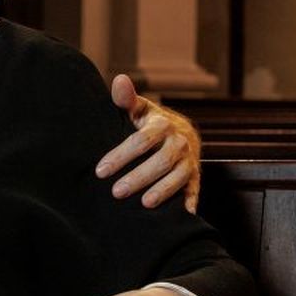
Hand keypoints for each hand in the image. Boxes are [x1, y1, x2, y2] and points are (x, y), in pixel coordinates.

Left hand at [95, 74, 201, 211]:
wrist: (180, 132)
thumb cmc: (149, 122)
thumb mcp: (138, 109)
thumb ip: (126, 99)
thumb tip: (119, 80)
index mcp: (162, 125)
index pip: (140, 141)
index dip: (120, 156)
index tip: (100, 171)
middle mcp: (178, 142)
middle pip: (160, 161)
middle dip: (139, 177)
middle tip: (116, 192)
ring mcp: (188, 160)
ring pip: (178, 176)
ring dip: (163, 190)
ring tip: (145, 204)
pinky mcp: (195, 175)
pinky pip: (194, 189)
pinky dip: (190, 201)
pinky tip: (183, 215)